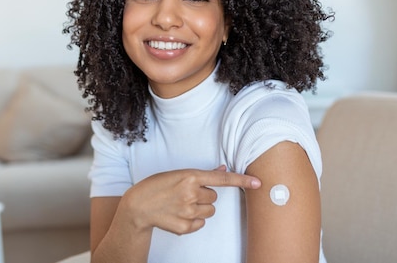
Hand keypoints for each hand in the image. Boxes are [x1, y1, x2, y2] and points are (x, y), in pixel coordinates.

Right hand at [119, 165, 260, 235]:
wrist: (138, 206)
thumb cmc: (156, 186)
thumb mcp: (177, 173)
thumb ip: (202, 174)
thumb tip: (222, 169)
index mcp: (190, 176)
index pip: (222, 179)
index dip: (242, 180)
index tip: (258, 182)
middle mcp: (191, 193)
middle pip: (214, 196)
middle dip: (204, 195)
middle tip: (186, 193)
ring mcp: (188, 211)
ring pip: (210, 211)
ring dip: (200, 208)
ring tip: (182, 204)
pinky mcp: (185, 227)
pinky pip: (201, 224)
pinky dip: (193, 220)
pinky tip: (179, 214)